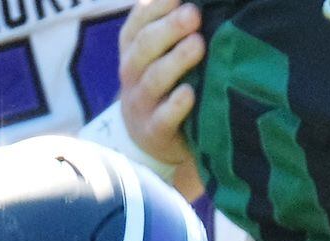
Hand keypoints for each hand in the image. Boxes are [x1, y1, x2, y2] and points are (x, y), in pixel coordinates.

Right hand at [115, 0, 208, 198]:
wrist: (147, 138)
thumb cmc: (163, 83)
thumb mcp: (158, 52)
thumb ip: (169, 27)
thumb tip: (193, 2)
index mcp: (133, 48)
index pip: (138, 22)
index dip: (156, 7)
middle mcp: (132, 73)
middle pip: (145, 46)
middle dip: (169, 28)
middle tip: (193, 14)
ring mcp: (141, 104)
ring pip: (153, 80)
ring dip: (175, 61)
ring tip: (197, 44)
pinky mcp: (154, 132)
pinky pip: (162, 118)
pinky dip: (175, 106)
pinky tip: (189, 93)